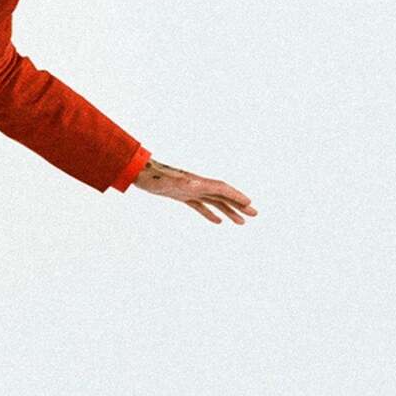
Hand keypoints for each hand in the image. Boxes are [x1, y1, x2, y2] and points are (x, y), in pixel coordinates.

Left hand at [132, 159, 255, 224]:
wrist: (140, 174)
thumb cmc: (154, 176)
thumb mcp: (169, 181)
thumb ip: (183, 182)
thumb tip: (196, 184)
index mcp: (198, 182)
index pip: (222, 189)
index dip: (236, 196)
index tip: (250, 204)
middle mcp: (198, 185)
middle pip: (223, 196)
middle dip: (239, 205)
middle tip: (255, 214)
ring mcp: (191, 190)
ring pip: (215, 202)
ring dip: (229, 211)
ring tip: (241, 222)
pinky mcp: (182, 196)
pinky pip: (201, 206)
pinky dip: (210, 213)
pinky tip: (218, 221)